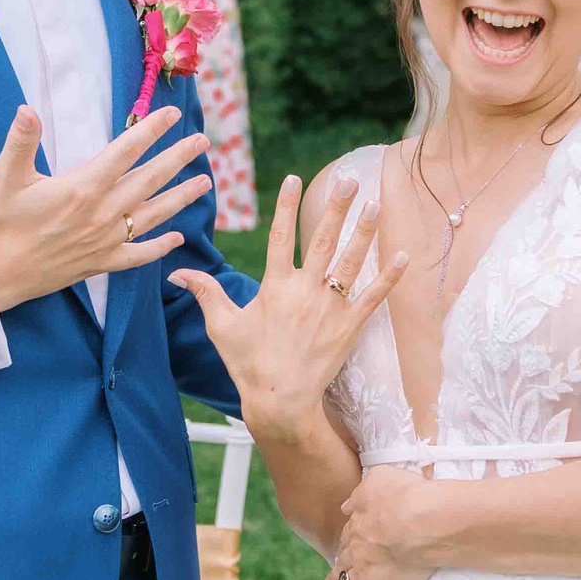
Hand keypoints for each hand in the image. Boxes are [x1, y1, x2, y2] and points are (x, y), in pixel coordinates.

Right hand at [0, 105, 214, 312]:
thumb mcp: (3, 177)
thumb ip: (21, 141)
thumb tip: (28, 109)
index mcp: (81, 188)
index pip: (125, 151)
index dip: (151, 130)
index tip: (172, 113)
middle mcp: (100, 214)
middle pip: (149, 180)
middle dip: (178, 158)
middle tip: (202, 141)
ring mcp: (103, 241)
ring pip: (153, 216)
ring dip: (181, 197)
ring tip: (205, 182)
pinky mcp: (98, 263)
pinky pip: (138, 255)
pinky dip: (160, 247)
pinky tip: (177, 238)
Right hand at [170, 172, 408, 436]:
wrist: (280, 402)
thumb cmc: (248, 364)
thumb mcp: (221, 325)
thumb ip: (204, 292)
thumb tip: (177, 271)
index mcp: (274, 287)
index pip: (280, 236)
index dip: (286, 206)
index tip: (294, 178)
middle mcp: (304, 291)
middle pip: (323, 240)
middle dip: (336, 207)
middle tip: (347, 180)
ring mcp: (329, 308)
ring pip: (351, 262)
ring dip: (364, 232)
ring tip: (376, 205)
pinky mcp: (349, 327)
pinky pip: (373, 297)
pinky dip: (389, 277)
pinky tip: (403, 256)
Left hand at [321, 465, 439, 579]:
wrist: (420, 521)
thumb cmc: (406, 495)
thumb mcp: (379, 479)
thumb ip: (362, 493)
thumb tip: (347, 504)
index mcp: (359, 524)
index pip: (349, 538)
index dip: (345, 547)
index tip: (342, 553)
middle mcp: (356, 549)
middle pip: (342, 563)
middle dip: (333, 573)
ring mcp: (363, 572)